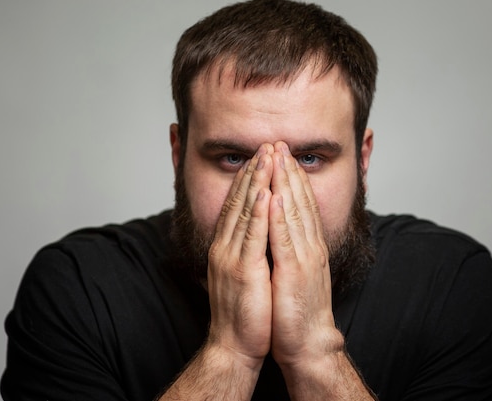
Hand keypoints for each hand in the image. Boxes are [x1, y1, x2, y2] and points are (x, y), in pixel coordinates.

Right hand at [206, 144, 274, 369]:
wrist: (234, 346)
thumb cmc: (243, 312)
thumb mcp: (241, 274)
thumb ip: (243, 250)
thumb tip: (254, 231)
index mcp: (226, 247)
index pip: (237, 205)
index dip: (248, 179)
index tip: (260, 157)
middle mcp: (225, 247)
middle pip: (239, 202)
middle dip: (253, 171)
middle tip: (265, 145)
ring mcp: (231, 258)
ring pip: (244, 212)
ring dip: (256, 182)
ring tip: (266, 157)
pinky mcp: (242, 272)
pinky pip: (251, 237)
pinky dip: (257, 213)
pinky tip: (264, 193)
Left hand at [268, 141, 343, 367]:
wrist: (308, 344)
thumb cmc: (298, 310)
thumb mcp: (296, 272)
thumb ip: (292, 249)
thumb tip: (280, 230)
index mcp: (309, 247)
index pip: (301, 204)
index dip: (292, 177)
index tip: (282, 155)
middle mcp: (310, 247)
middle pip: (299, 201)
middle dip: (288, 171)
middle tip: (279, 143)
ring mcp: (304, 258)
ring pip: (294, 213)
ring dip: (285, 183)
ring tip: (277, 157)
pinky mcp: (294, 273)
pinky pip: (285, 239)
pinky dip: (280, 216)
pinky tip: (274, 195)